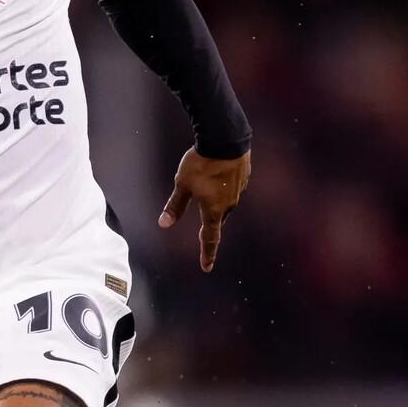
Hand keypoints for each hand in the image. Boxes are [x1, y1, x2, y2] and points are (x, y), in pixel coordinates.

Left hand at [158, 148, 250, 271]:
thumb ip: (175, 206)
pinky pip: (232, 188)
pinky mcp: (244, 176)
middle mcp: (229, 204)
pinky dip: (224, 187)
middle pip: (217, 219)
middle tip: (203, 233)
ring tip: (207, 193)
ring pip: (226, 203)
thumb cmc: (201, 164)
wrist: (225, 139)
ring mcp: (238, 190)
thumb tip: (163, 224)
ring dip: (216, 202)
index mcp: (214, 210)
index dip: (207, 254)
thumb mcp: (182, 185)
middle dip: (210, 225)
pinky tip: (219, 176)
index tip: (206, 267)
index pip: (210, 238)